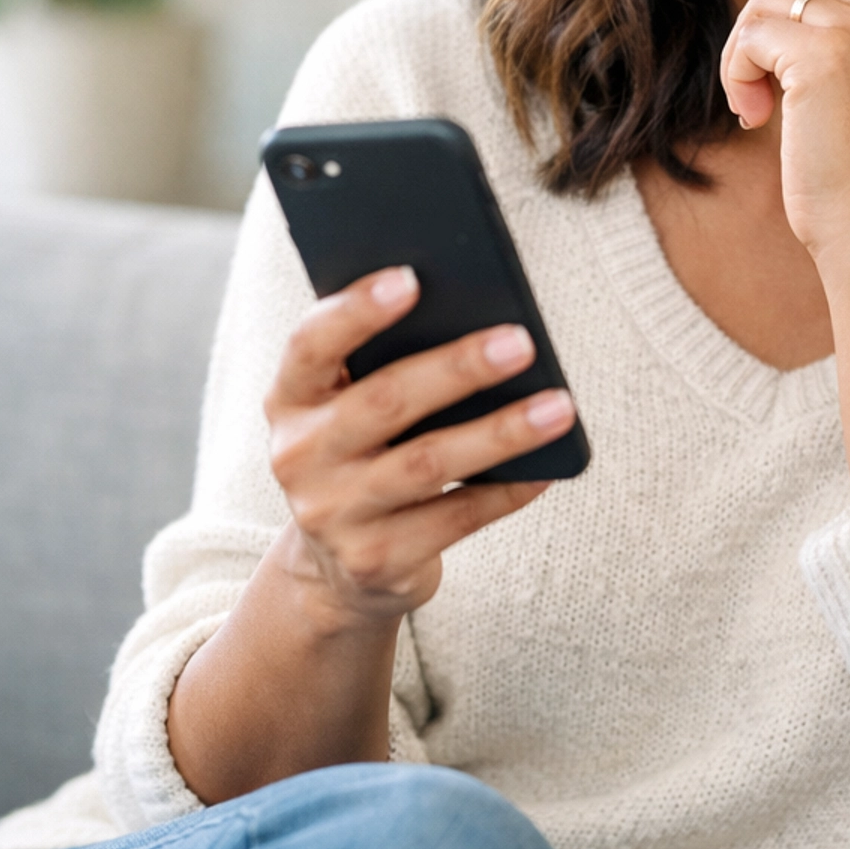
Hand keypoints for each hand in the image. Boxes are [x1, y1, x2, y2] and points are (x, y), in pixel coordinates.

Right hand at [264, 266, 574, 628]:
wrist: (337, 570)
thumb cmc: (363, 455)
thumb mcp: (347, 409)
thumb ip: (384, 365)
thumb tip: (478, 319)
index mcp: (289, 400)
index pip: (310, 345)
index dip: (356, 310)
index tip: (411, 278)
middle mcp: (299, 457)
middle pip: (384, 401)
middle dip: (457, 368)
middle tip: (521, 342)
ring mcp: (334, 515)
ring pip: (428, 463)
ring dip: (501, 432)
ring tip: (559, 407)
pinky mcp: (377, 561)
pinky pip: (456, 518)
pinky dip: (508, 490)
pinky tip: (548, 467)